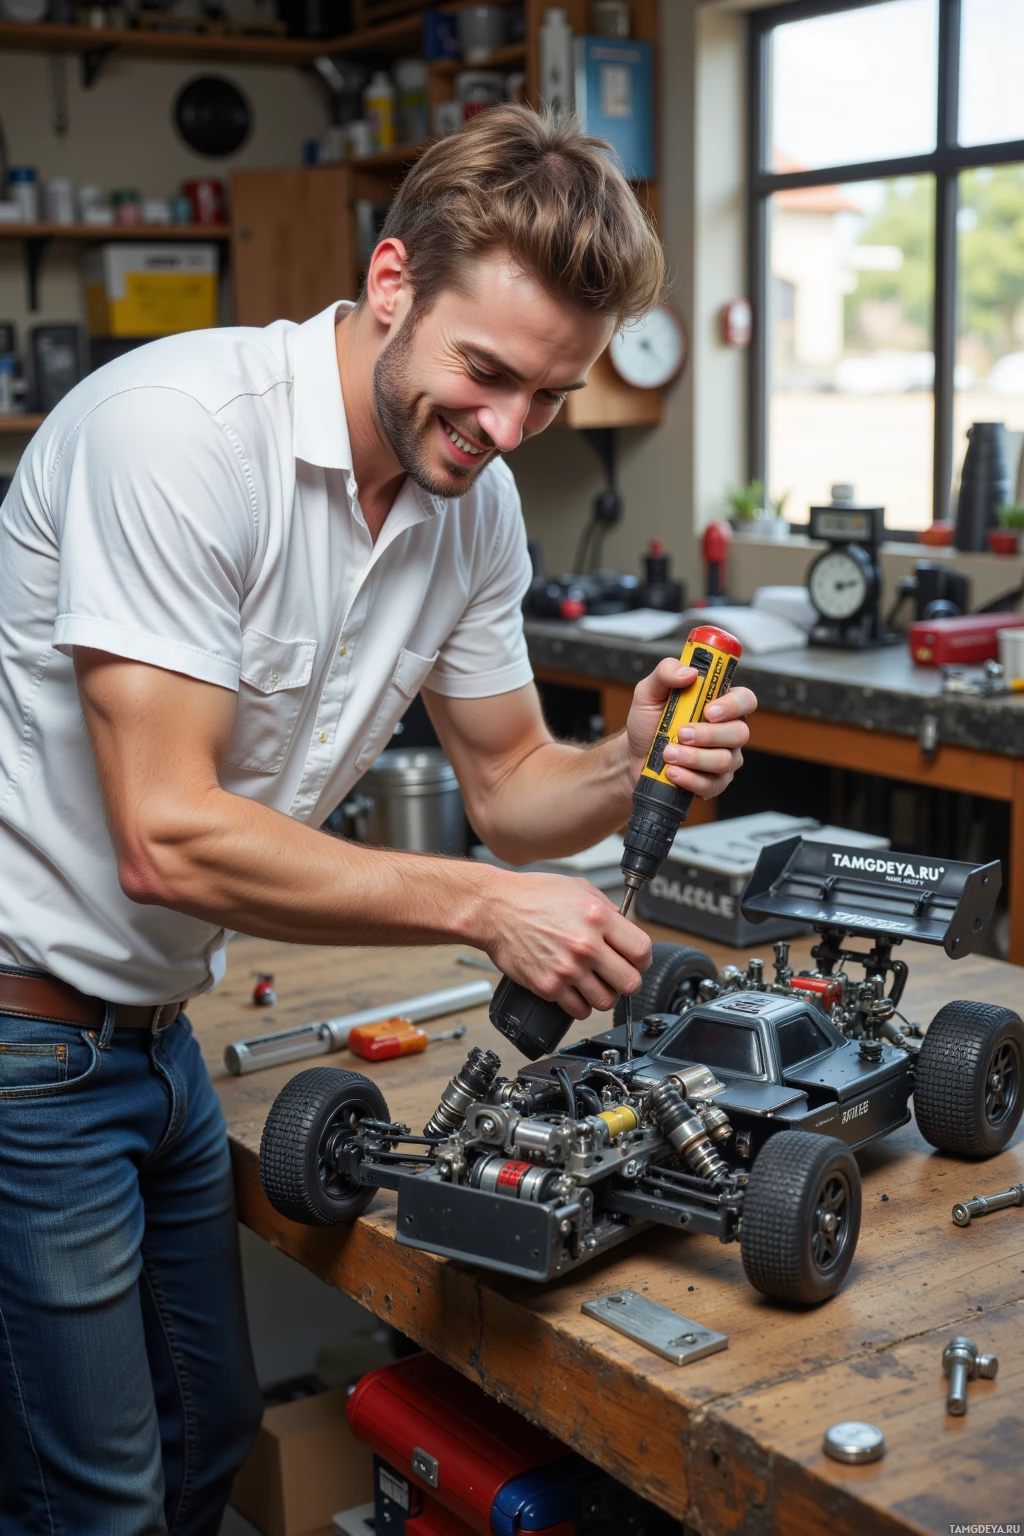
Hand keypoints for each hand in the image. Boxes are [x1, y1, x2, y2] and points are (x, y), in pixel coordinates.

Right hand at [484, 871, 651, 1018]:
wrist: (493, 909)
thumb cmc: (530, 896)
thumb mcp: (577, 888)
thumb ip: (606, 909)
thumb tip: (625, 929)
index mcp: (598, 918)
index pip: (642, 951)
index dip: (643, 959)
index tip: (636, 960)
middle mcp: (585, 946)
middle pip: (630, 983)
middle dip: (626, 980)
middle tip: (616, 974)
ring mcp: (567, 969)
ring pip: (606, 1002)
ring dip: (603, 994)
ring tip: (592, 982)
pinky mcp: (548, 986)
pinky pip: (579, 1010)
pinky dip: (580, 1004)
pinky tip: (573, 989)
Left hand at [625, 658, 756, 799]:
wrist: (633, 756)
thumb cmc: (647, 722)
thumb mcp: (648, 692)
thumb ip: (666, 673)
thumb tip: (689, 672)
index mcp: (719, 704)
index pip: (745, 700)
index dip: (733, 705)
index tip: (709, 711)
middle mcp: (728, 731)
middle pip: (740, 733)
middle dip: (708, 735)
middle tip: (681, 734)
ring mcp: (724, 758)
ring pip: (726, 761)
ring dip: (694, 758)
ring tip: (668, 754)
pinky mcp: (714, 783)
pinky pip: (712, 785)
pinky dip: (690, 779)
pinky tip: (672, 772)